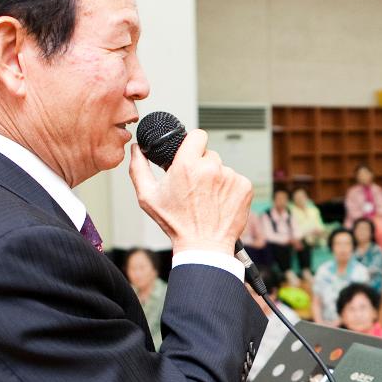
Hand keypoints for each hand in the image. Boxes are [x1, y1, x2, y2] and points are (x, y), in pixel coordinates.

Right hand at [128, 130, 252, 254]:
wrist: (204, 246)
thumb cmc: (176, 224)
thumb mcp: (148, 197)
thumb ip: (139, 168)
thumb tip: (137, 149)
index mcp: (187, 165)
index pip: (197, 135)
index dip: (193, 143)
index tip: (191, 153)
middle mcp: (211, 168)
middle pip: (209, 154)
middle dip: (202, 165)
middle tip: (196, 186)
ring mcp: (230, 177)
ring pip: (223, 168)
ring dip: (216, 178)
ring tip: (207, 199)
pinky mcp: (244, 187)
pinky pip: (236, 180)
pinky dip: (230, 189)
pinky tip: (220, 203)